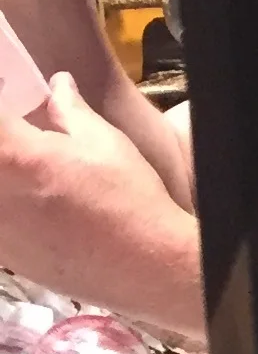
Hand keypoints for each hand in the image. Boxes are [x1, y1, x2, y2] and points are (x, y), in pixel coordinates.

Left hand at [0, 71, 203, 335]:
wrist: (147, 268)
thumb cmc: (130, 200)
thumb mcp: (104, 143)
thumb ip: (68, 110)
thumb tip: (58, 86)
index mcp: (12, 154)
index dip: (5, 111)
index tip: (16, 116)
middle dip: (7, 148)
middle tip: (22, 144)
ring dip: (10, 179)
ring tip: (32, 179)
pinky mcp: (2, 257)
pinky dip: (9, 210)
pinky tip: (32, 209)